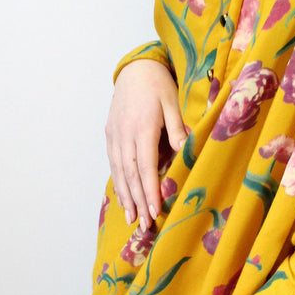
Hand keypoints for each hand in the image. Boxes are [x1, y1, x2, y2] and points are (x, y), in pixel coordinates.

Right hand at [105, 60, 186, 227]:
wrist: (135, 68)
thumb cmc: (158, 85)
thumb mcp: (172, 101)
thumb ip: (176, 127)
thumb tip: (184, 150)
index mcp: (141, 126)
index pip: (145, 165)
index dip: (149, 190)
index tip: (156, 211)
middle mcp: (124, 133)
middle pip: (130, 174)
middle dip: (137, 201)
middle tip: (144, 226)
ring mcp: (114, 135)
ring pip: (119, 171)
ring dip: (125, 197)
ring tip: (132, 219)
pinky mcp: (110, 135)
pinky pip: (114, 164)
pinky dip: (119, 183)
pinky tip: (124, 198)